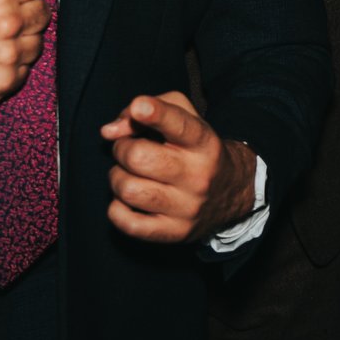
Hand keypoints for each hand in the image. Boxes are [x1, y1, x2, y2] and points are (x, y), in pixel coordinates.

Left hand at [100, 91, 256, 243]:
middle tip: (129, 149)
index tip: (140, 107)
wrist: (229, 191)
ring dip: (117, 177)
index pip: (180, 125)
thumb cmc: (194, 148)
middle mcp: (198, 175)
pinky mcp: (175, 232)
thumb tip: (109, 132)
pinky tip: (128, 200)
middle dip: (122, 148)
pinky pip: (128, 224)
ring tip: (129, 174)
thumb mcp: (181, 116)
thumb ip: (142, 111)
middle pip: (139, 158)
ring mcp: (187, 207)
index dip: (157, 114)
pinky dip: (117, 209)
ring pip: (128, 189)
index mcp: (203, 142)